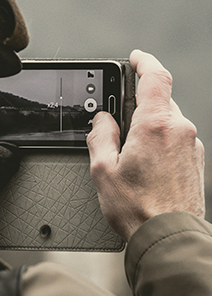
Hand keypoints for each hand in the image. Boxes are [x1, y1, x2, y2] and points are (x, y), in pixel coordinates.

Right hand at [87, 50, 204, 240]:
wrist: (169, 237)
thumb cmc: (138, 208)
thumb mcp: (103, 170)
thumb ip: (100, 136)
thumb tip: (102, 121)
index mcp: (154, 126)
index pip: (155, 77)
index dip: (144, 62)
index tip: (135, 58)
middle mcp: (179, 130)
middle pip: (159, 99)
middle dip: (137, 104)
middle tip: (117, 122)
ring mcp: (191, 145)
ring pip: (167, 118)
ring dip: (147, 123)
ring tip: (128, 151)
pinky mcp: (195, 159)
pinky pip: (175, 136)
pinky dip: (159, 138)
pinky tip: (144, 162)